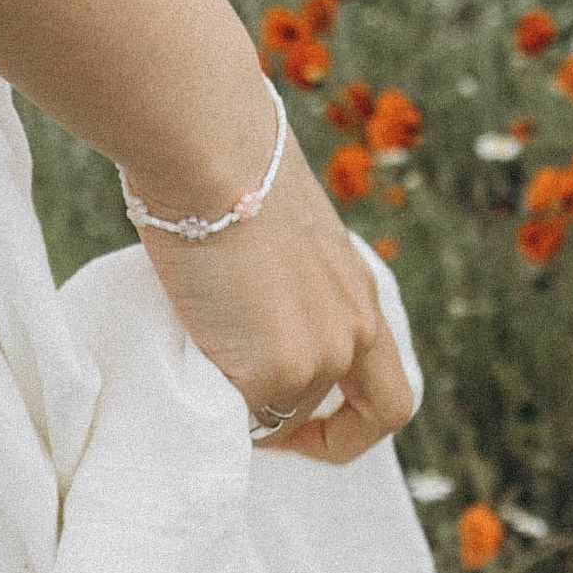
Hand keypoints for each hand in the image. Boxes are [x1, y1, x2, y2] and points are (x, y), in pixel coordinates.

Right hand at [130, 123, 415, 462]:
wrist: (210, 148)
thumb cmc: (230, 165)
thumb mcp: (283, 232)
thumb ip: (287, 284)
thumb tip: (245, 312)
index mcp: (360, 292)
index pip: (386, 393)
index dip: (350, 420)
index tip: (303, 418)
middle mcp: (353, 331)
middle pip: (341, 413)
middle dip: (298, 424)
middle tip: (247, 411)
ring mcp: (316, 358)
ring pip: (277, 417)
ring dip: (241, 401)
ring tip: (198, 349)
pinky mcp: (271, 373)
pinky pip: (235, 414)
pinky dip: (212, 401)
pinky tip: (186, 354)